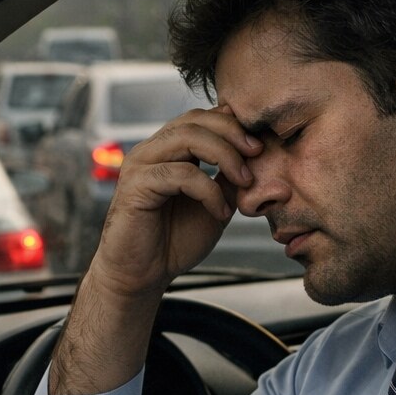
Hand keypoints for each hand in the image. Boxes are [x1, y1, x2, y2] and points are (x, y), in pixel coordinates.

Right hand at [85, 106, 262, 300]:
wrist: (143, 275)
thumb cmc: (174, 241)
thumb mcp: (214, 203)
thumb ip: (228, 177)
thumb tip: (255, 153)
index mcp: (167, 151)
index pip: (200, 118)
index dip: (232, 125)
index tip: (260, 147)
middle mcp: (151, 151)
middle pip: (194, 120)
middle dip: (232, 133)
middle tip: (257, 154)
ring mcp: (140, 165)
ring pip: (186, 138)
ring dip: (224, 156)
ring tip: (244, 181)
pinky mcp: (135, 186)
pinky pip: (180, 174)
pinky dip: (209, 190)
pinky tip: (221, 212)